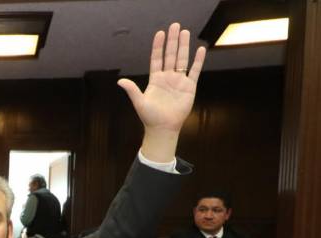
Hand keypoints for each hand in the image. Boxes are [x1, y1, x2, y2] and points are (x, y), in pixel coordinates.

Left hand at [117, 23, 205, 161]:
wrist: (163, 128)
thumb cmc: (150, 117)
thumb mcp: (139, 102)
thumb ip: (132, 90)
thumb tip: (120, 81)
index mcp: (155, 79)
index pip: (157, 58)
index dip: (158, 46)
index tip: (160, 33)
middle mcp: (167, 78)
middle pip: (170, 55)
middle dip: (172, 41)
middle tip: (175, 26)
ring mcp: (179, 81)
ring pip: (182, 60)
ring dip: (184, 46)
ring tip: (185, 32)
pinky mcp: (189, 87)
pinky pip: (194, 71)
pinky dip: (198, 61)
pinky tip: (200, 50)